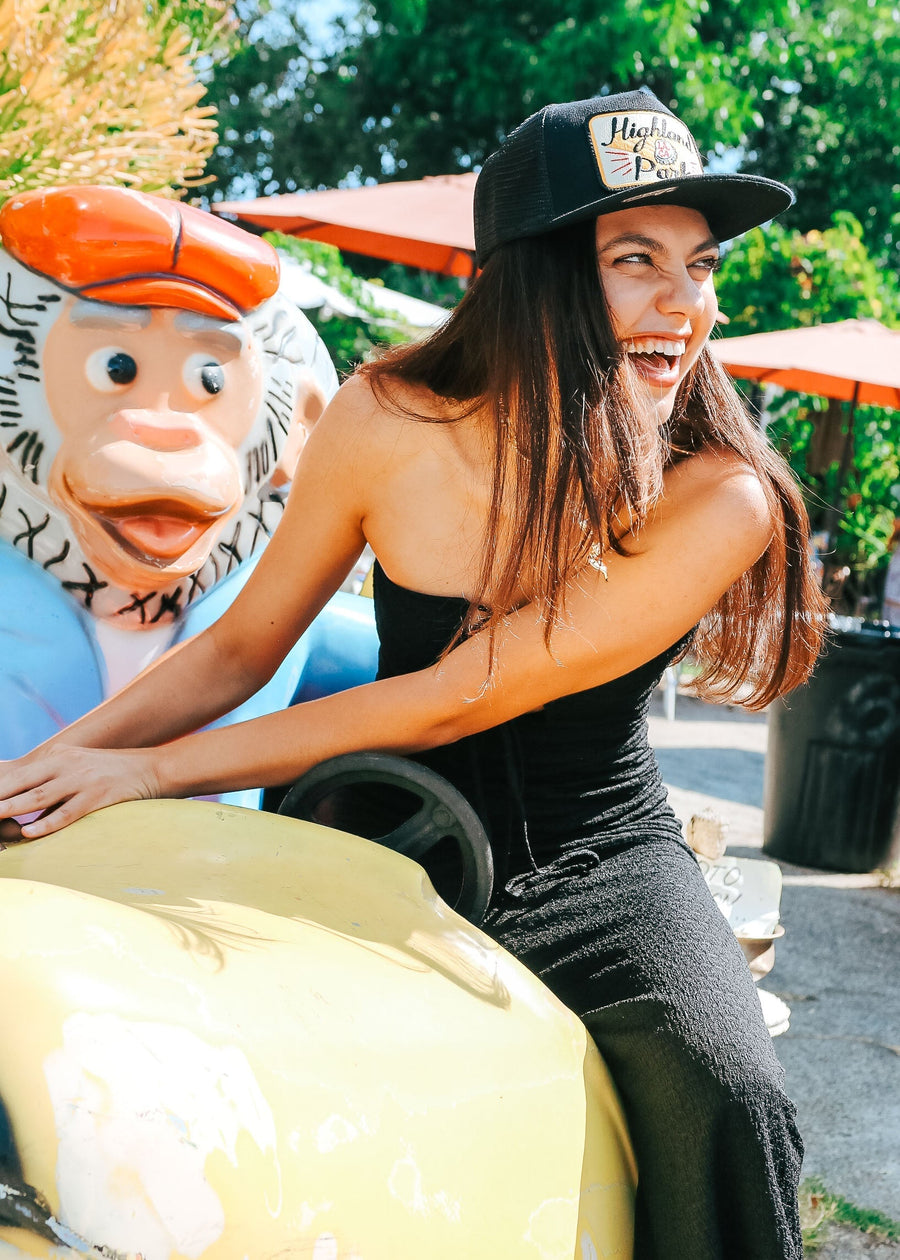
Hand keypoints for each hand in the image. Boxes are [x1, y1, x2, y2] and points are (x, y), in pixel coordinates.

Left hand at [0, 745, 161, 839]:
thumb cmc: (113, 775)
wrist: (152, 768)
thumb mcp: (79, 771)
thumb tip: (28, 817)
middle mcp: (67, 764)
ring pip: (40, 796)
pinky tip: (30, 833)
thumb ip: (53, 788)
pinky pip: (68, 812)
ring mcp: (83, 779)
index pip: (20, 773)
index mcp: (59, 756)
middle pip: (23, 782)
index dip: (0, 786)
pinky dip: (47, 824)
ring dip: (13, 807)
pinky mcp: (99, 795)